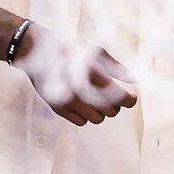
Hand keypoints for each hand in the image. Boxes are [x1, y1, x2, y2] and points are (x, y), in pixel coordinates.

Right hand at [16, 25, 136, 124]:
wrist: (37, 52)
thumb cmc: (72, 50)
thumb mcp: (97, 53)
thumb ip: (117, 68)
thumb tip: (136, 80)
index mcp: (92, 73)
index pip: (119, 97)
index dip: (130, 101)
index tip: (132, 98)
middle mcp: (79, 90)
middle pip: (111, 111)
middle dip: (116, 105)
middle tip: (114, 97)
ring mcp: (67, 101)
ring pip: (97, 119)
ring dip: (102, 112)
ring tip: (98, 100)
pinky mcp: (57, 108)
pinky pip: (81, 122)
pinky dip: (86, 116)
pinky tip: (84, 104)